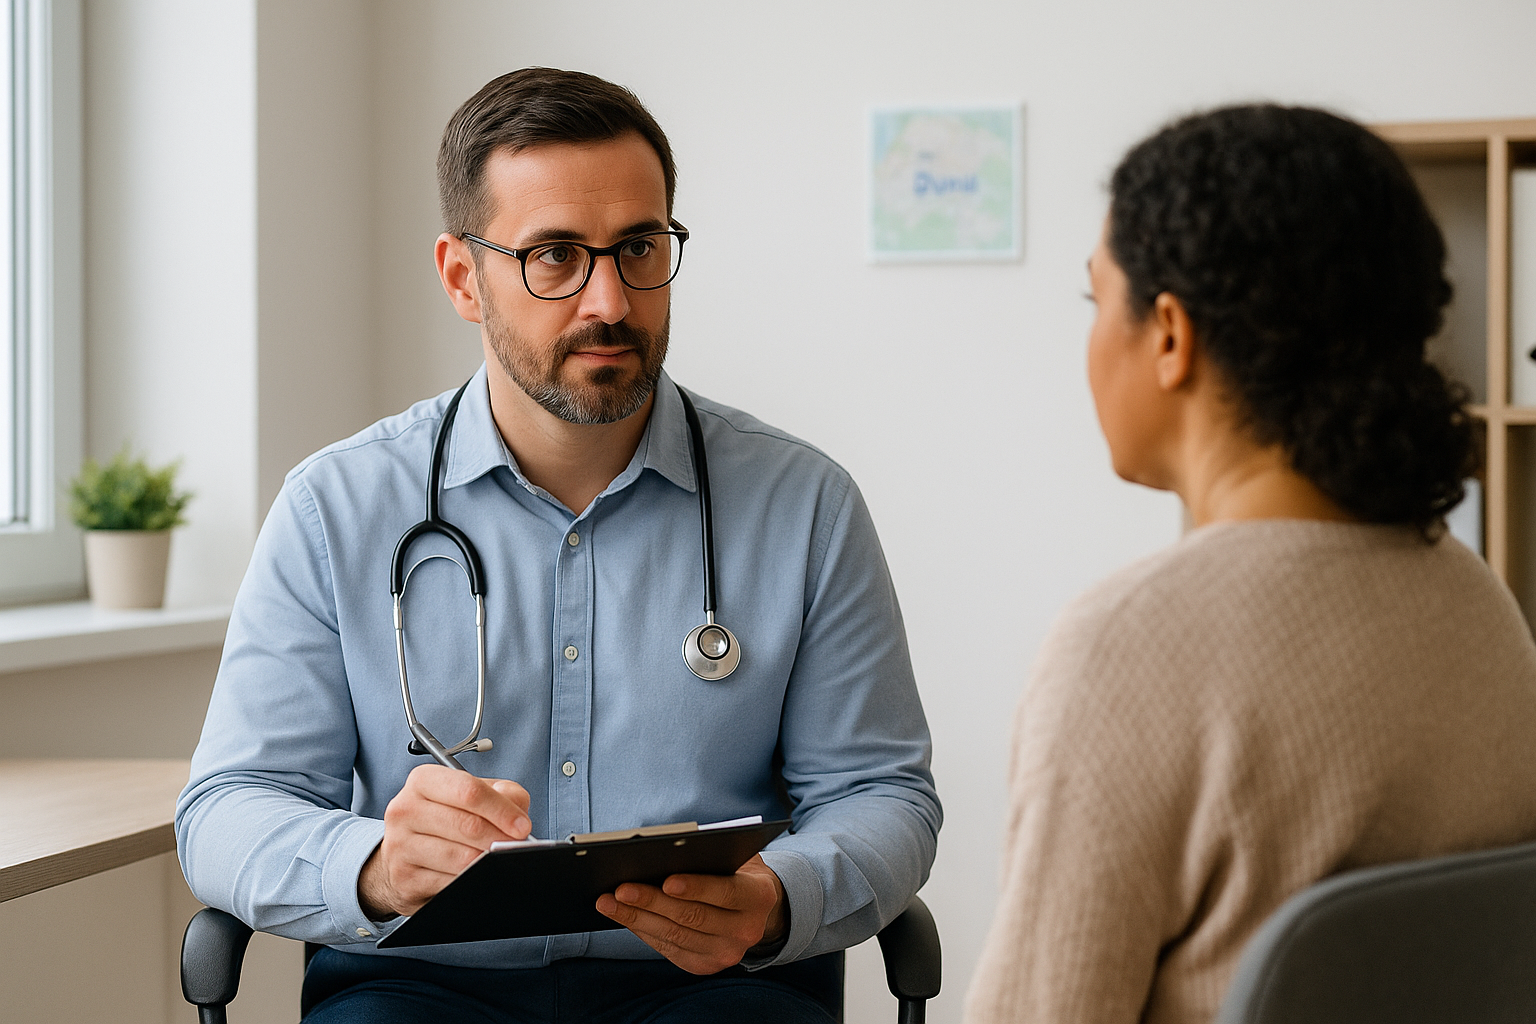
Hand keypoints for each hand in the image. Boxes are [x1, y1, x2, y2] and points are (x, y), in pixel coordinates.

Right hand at [358, 764, 530, 918]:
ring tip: (496, 858)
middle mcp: (406, 809)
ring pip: (461, 857)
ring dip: (487, 860)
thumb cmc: (446, 819)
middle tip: (515, 845)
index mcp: (424, 780)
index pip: (469, 791)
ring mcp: (400, 845)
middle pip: (467, 825)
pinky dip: (471, 880)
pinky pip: (450, 882)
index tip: (522, 826)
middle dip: (500, 838)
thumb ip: (502, 794)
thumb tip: (518, 817)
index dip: (501, 810)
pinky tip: (475, 874)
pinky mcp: (404, 878)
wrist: (404, 853)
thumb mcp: (473, 795)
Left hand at [595, 854, 787, 973]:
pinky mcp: (704, 966)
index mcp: (759, 897)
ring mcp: (726, 953)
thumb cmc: (737, 871)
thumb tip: (666, 850)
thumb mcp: (736, 856)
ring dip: (637, 918)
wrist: (755, 910)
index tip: (666, 880)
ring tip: (608, 902)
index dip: (696, 887)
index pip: (726, 893)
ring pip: (675, 936)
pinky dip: (642, 930)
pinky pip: (668, 948)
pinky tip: (622, 915)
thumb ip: (712, 853)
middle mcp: (746, 931)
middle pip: (693, 917)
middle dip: (653, 902)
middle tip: (621, 888)